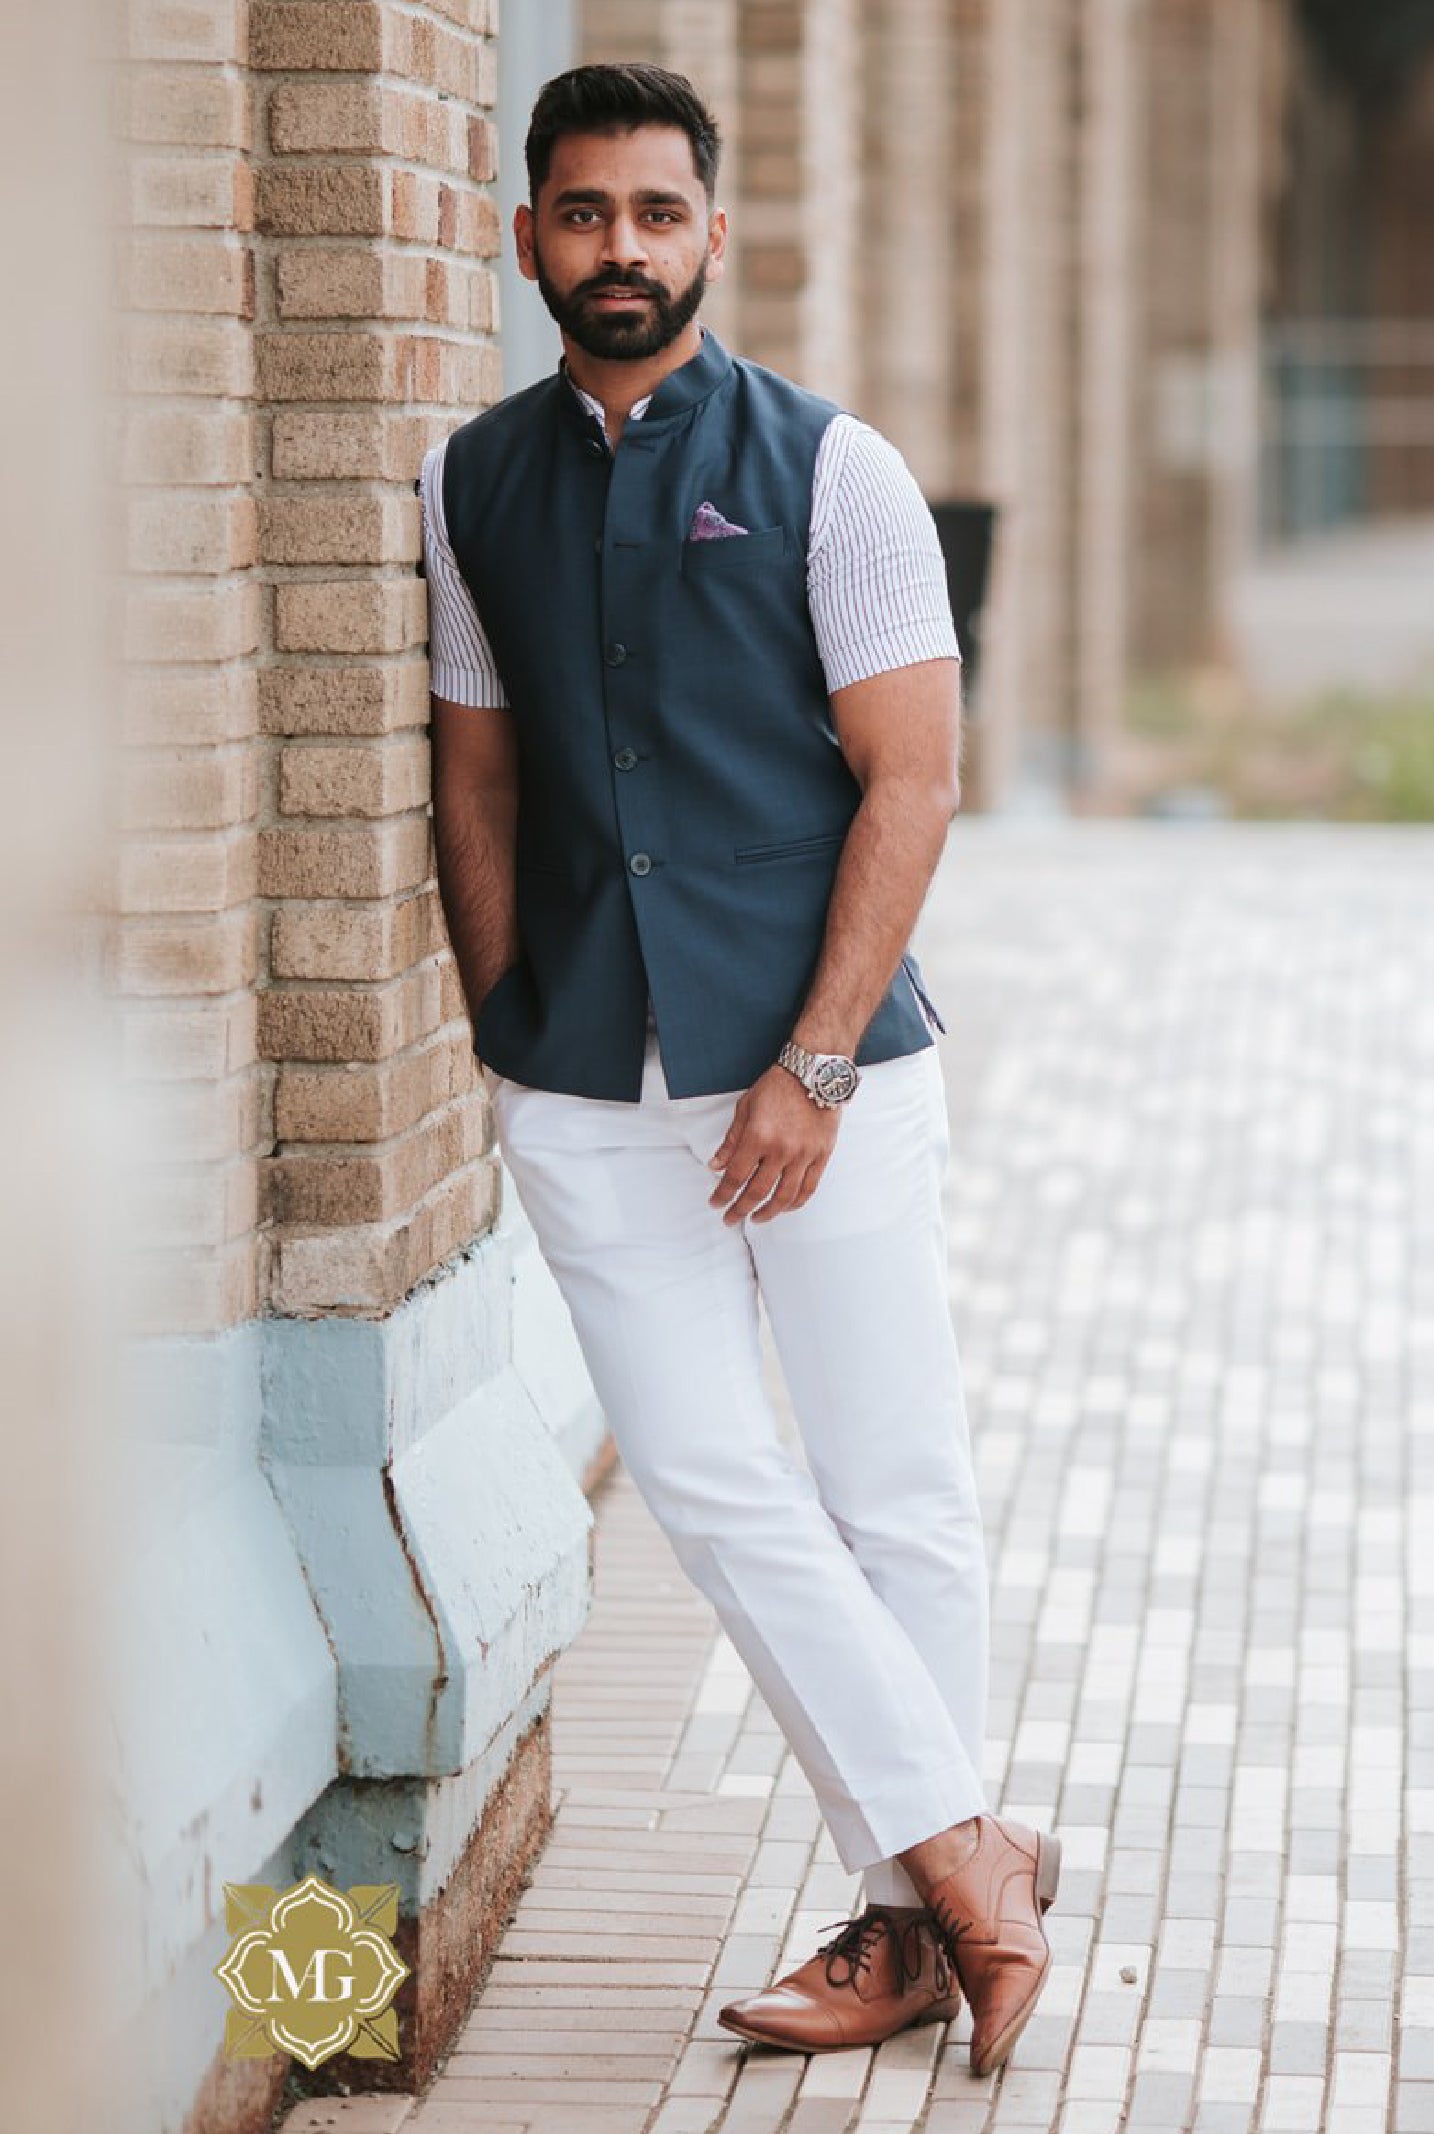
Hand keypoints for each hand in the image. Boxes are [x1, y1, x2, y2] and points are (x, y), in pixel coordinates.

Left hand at [707, 1063, 841, 1224]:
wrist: (814, 1072)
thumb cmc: (778, 1085)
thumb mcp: (746, 1108)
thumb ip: (731, 1140)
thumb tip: (716, 1165)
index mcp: (758, 1137)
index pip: (735, 1176)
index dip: (723, 1194)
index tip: (716, 1203)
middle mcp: (781, 1150)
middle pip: (757, 1191)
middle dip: (740, 1209)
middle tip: (731, 1219)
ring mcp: (803, 1155)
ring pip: (784, 1196)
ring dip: (767, 1212)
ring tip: (756, 1218)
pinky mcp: (821, 1155)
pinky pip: (808, 1188)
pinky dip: (795, 1203)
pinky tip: (784, 1207)